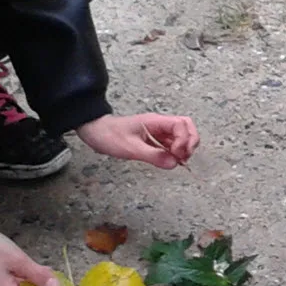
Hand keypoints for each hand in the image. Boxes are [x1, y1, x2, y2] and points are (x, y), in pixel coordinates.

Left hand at [77, 112, 197, 167]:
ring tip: (178, 161)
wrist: (95, 131)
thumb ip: (153, 156)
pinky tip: (170, 161)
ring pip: (181, 135)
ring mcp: (158, 131)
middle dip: (190, 142)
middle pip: (187, 127)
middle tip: (182, 157)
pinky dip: (175, 152)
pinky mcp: (154, 139)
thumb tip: (174, 163)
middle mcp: (159, 124)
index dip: (183, 140)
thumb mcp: (130, 148)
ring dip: (184, 148)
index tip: (175, 154)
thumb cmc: (109, 136)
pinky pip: (171, 143)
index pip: (181, 125)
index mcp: (155, 121)